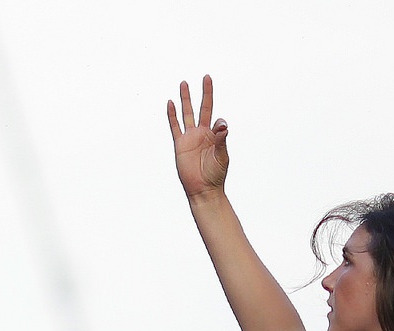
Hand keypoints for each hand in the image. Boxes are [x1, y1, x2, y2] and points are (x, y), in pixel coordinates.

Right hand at [167, 75, 228, 200]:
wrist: (203, 189)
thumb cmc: (215, 175)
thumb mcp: (222, 156)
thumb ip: (221, 139)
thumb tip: (223, 123)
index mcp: (214, 135)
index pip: (216, 118)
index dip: (219, 121)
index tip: (219, 127)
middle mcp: (202, 133)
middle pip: (202, 108)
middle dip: (204, 93)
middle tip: (206, 77)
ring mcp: (190, 137)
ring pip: (187, 113)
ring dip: (186, 99)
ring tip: (184, 83)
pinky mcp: (180, 144)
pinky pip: (175, 126)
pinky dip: (172, 115)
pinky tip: (170, 103)